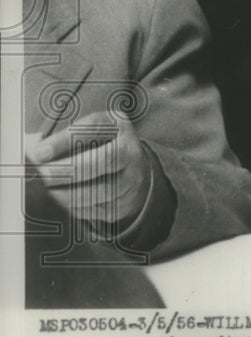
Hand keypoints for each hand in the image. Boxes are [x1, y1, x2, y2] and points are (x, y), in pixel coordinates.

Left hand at [26, 113, 152, 229]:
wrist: (131, 168)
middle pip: (103, 161)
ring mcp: (131, 181)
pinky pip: (94, 210)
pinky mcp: (122, 205)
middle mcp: (131, 153)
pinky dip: (71, 207)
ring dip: (64, 193)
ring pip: (99, 191)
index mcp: (119, 127)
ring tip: (42, 190)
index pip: (93, 129)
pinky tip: (57, 200)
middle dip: (65, 170)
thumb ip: (63, 138)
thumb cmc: (100, 144)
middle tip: (38, 176)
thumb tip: (33, 152)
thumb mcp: (87, 131)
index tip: (36, 153)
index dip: (63, 141)